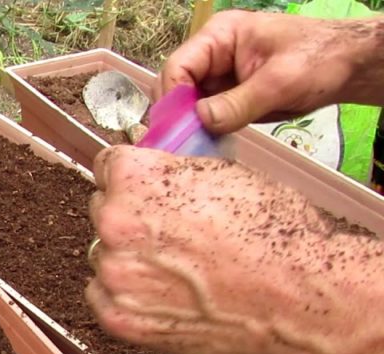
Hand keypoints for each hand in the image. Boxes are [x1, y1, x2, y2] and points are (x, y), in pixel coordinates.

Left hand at [88, 145, 383, 353]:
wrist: (299, 296)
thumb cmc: (274, 233)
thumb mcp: (225, 173)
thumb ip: (173, 172)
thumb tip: (152, 172)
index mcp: (135, 177)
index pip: (107, 166)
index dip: (132, 178)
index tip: (147, 191)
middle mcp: (114, 223)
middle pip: (105, 211)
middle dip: (132, 218)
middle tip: (173, 234)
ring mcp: (114, 274)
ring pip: (106, 255)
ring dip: (130, 259)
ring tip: (178, 270)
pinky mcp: (119, 317)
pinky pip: (102, 296)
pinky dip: (126, 296)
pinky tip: (162, 296)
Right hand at [159, 11, 383, 133]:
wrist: (349, 66)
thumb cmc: (320, 59)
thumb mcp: (279, 82)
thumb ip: (237, 103)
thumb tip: (200, 122)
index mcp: (219, 37)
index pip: (177, 67)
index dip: (173, 98)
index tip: (179, 128)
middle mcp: (212, 56)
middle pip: (176, 87)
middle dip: (179, 115)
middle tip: (186, 144)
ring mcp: (219, 77)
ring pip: (188, 105)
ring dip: (191, 127)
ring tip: (197, 148)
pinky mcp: (229, 96)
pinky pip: (206, 116)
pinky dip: (206, 132)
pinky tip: (211, 145)